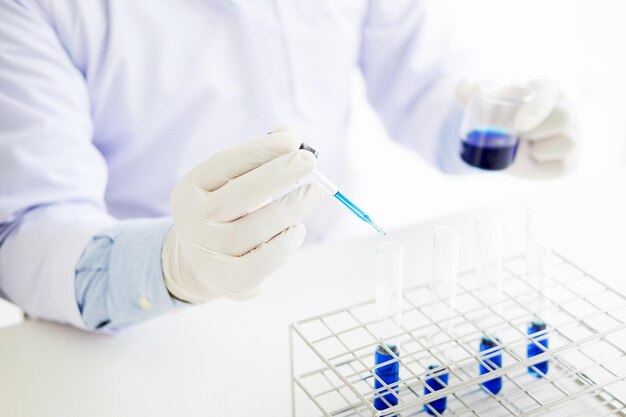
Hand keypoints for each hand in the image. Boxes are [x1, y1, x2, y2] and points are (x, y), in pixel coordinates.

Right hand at [162, 129, 323, 302]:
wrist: (198, 263)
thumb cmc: (227, 212)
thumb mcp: (231, 182)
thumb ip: (258, 157)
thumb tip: (288, 134)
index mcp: (191, 189)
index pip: (224, 164)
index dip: (259, 150)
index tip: (291, 139)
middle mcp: (194, 221)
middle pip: (237, 196)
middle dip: (277, 174)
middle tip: (308, 160)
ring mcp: (208, 254)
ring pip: (251, 230)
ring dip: (288, 209)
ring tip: (313, 193)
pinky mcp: (229, 281)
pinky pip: (259, 265)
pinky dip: (283, 247)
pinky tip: (297, 230)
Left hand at [457, 79, 578, 177]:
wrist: (508, 144)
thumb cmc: (501, 116)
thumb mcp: (485, 104)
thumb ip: (469, 92)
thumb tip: (463, 86)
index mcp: (546, 91)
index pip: (547, 93)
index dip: (535, 108)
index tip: (517, 124)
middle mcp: (566, 110)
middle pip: (564, 117)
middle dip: (536, 130)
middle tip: (517, 134)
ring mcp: (571, 135)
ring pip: (568, 142)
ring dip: (540, 149)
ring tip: (527, 146)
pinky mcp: (569, 160)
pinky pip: (563, 166)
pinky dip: (543, 167)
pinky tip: (533, 159)